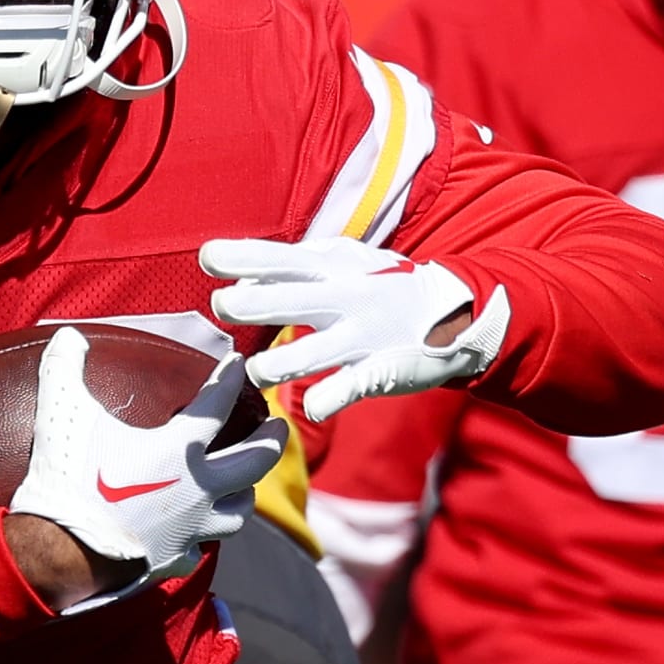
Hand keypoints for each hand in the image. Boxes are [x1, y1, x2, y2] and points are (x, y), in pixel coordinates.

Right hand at [8, 327, 286, 612]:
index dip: (230, 379)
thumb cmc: (68, 479)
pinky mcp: (175, 560)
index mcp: (179, 450)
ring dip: (245, 493)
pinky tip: (196, 533)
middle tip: (281, 426)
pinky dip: (202, 536)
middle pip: (255, 462)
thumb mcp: (62, 413)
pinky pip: (201, 547)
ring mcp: (191, 529)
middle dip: (272, 440)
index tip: (240, 364)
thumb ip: (65, 368)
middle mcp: (198, 489)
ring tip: (246, 484)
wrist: (60, 554)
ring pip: (240, 511)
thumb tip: (66, 335)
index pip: (217, 405)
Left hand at [200, 237, 510, 421]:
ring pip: (305, 356)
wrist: (456, 311)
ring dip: (272, 366)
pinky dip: (322, 402)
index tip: (207, 258)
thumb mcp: (344, 261)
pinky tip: (309, 406)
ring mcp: (360, 337)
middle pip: (284, 301)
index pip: (278, 258)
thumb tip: (240, 277)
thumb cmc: (381, 283)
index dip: (239, 257)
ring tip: (256, 372)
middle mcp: (342, 298)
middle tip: (223, 306)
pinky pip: (344, 391)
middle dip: (245, 304)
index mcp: (331, 268)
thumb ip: (293, 267)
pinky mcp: (378, 372)